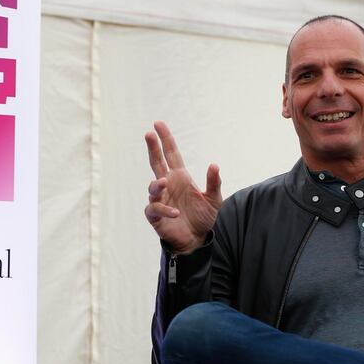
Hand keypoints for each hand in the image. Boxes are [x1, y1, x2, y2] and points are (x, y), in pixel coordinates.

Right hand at [144, 121, 221, 253]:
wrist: (196, 239)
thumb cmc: (203, 217)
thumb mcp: (214, 199)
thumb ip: (214, 183)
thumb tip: (214, 164)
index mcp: (180, 177)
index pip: (171, 154)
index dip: (165, 139)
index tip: (158, 124)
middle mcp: (168, 185)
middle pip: (156, 162)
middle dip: (152, 148)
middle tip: (148, 134)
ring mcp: (160, 199)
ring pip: (153, 187)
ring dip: (157, 184)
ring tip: (163, 181)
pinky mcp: (156, 215)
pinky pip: (155, 208)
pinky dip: (164, 209)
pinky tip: (176, 213)